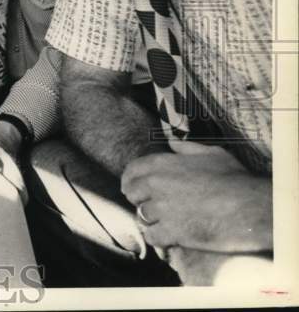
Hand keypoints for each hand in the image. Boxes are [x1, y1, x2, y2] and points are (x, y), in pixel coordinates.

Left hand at [121, 141, 271, 252]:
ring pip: (141, 216)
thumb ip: (186, 148)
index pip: (131, 171)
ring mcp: (162, 209)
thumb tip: (172, 143)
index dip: (132, 180)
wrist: (251, 207)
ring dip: (151, 220)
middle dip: (140, 200)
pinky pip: (152, 237)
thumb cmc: (234, 179)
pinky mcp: (171, 232)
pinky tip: (168, 238)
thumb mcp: (211, 154)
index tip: (136, 188)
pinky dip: (158, 239)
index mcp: (162, 164)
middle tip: (153, 206)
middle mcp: (156, 184)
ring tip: (163, 222)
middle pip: (132, 194)